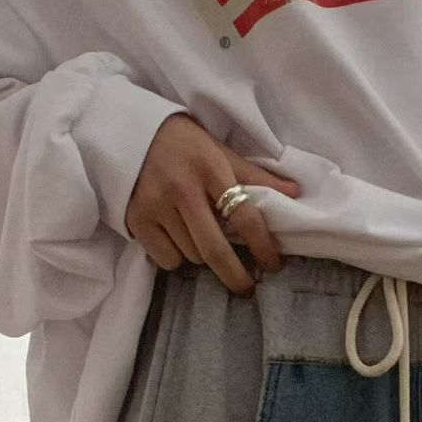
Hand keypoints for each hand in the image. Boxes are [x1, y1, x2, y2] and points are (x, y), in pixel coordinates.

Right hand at [125, 112, 300, 295]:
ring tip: (199, 237)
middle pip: (215, 249)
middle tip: (247, 289)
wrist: (125, 132)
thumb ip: (254, 175)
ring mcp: (156, 205)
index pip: (244, 215)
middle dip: (235, 275)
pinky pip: (167, 259)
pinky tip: (175, 238)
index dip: (262, 245)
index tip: (273, 265)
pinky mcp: (137, 220)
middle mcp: (182, 188)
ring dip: (202, 256)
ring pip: (191, 255)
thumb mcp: (218, 150)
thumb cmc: (181, 144)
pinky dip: (176, 257)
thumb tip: (296, 193)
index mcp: (209, 167)